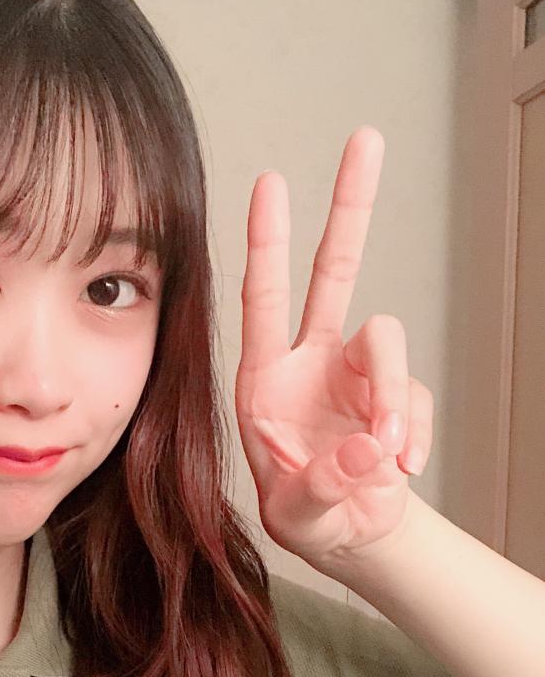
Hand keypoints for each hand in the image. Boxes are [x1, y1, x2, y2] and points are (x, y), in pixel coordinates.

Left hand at [234, 126, 433, 578]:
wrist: (350, 536)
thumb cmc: (306, 519)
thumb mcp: (297, 516)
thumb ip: (324, 485)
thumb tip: (368, 447)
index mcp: (264, 381)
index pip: (263, 301)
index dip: (267, 243)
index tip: (269, 183)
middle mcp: (310, 363)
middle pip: (335, 271)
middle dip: (350, 207)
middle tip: (365, 139)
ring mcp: (356, 374)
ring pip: (388, 341)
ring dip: (393, 400)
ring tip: (387, 458)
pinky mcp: (394, 393)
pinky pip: (414, 395)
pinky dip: (413, 434)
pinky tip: (398, 467)